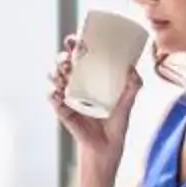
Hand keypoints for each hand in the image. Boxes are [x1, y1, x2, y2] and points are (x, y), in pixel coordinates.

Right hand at [48, 30, 140, 173]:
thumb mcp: (127, 103)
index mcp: (90, 78)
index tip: (74, 40)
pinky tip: (57, 92)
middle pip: (63, 65)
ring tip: (63, 73)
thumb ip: (133, 86)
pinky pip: (52, 98)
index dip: (73, 46)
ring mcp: (68, 97)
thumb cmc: (116, 124)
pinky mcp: (63, 111)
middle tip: (68, 58)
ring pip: (54, 78)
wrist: (107, 147)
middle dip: (61, 57)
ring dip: (54, 72)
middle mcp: (76, 85)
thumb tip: (132, 68)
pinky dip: (52, 93)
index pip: (78, 57)